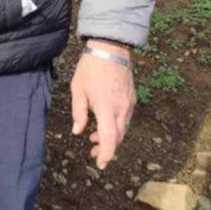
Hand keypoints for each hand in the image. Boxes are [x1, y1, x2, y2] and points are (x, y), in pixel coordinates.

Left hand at [70, 40, 135, 169]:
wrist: (110, 47)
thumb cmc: (90, 67)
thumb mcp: (78, 88)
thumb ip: (79, 112)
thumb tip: (78, 131)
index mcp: (106, 107)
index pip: (110, 139)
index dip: (106, 154)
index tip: (100, 163)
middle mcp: (121, 109)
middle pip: (118, 138)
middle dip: (107, 149)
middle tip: (94, 153)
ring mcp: (129, 104)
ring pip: (123, 129)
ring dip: (111, 138)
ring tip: (95, 138)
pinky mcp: (132, 99)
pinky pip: (125, 119)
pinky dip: (116, 126)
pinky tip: (105, 123)